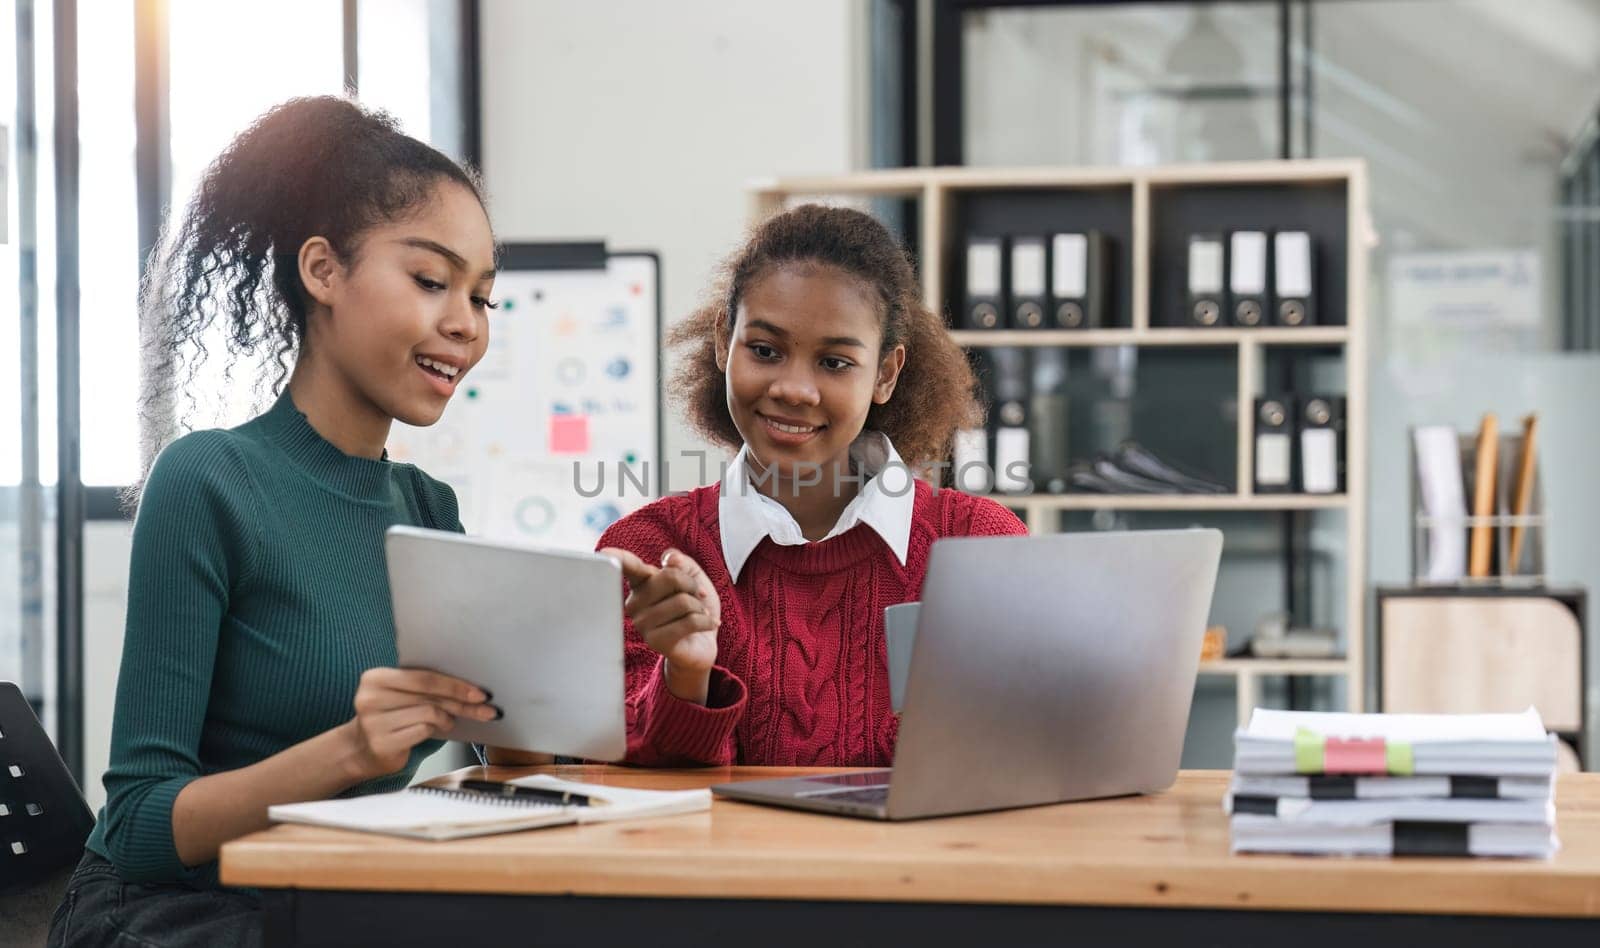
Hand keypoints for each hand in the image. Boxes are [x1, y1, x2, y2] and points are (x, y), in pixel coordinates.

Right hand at [343, 667, 496, 780]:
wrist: (359, 750)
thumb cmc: (389, 718)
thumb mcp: (400, 696)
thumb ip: (424, 687)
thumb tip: (470, 688)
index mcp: (375, 678)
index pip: (424, 677)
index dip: (455, 684)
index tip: (480, 692)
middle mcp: (370, 698)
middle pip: (429, 695)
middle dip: (462, 702)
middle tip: (486, 709)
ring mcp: (373, 722)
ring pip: (430, 713)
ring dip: (447, 718)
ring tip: (449, 721)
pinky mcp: (382, 743)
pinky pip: (423, 731)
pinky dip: (436, 730)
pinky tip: (436, 730)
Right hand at [601, 547, 720, 702]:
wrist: (702, 644)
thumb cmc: (693, 607)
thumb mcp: (693, 577)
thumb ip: (682, 562)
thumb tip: (670, 559)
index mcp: (641, 582)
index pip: (628, 566)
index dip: (618, 557)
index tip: (604, 553)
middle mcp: (635, 602)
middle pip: (671, 576)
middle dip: (693, 585)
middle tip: (697, 596)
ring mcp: (642, 623)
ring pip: (684, 601)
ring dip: (700, 607)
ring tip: (698, 614)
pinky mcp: (655, 641)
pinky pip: (690, 621)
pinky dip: (706, 621)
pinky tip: (708, 624)